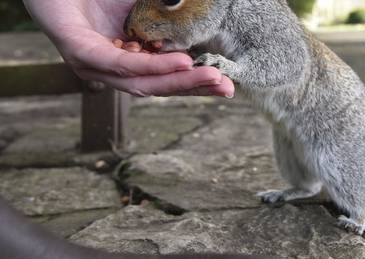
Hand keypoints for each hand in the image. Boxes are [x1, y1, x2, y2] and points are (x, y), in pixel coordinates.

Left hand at [22, 0, 234, 96]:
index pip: (166, 80)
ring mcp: (96, 67)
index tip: (226, 85)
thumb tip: (206, 12)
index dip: (196, 84)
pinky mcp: (81, 54)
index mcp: (128, 61)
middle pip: (158, 88)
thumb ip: (170, 14)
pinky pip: (121, 64)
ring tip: (211, 76)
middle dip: (195, 88)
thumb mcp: (145, 5)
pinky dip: (152, 65)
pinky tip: (180, 63)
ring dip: (179, 82)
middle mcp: (113, 70)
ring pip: (143, 83)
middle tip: (226, 87)